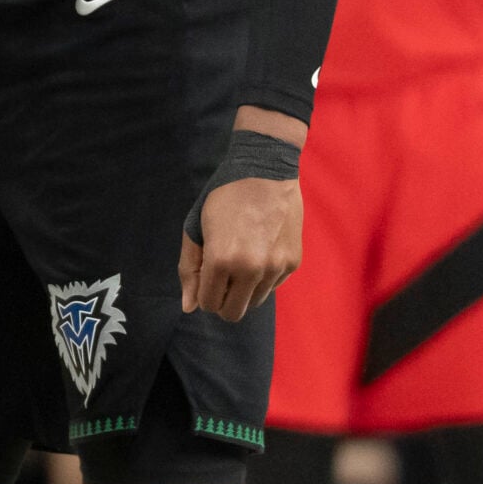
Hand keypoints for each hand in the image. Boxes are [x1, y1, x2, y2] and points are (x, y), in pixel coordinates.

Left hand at [179, 176, 302, 320]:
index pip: (209, 304)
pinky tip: (259, 248)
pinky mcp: (293, 263)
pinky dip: (263, 277)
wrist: (265, 169)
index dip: (204, 293)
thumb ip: (189, 269)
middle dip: (223, 299)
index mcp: (221, 260)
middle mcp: (251, 269)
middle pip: (233, 313)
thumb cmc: (223, 196)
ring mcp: (276, 267)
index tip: (207, 274)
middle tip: (222, 274)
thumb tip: (189, 308)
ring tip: (242, 258)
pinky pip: (272, 286)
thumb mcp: (195, 227)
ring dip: (244, 289)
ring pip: (255, 303)